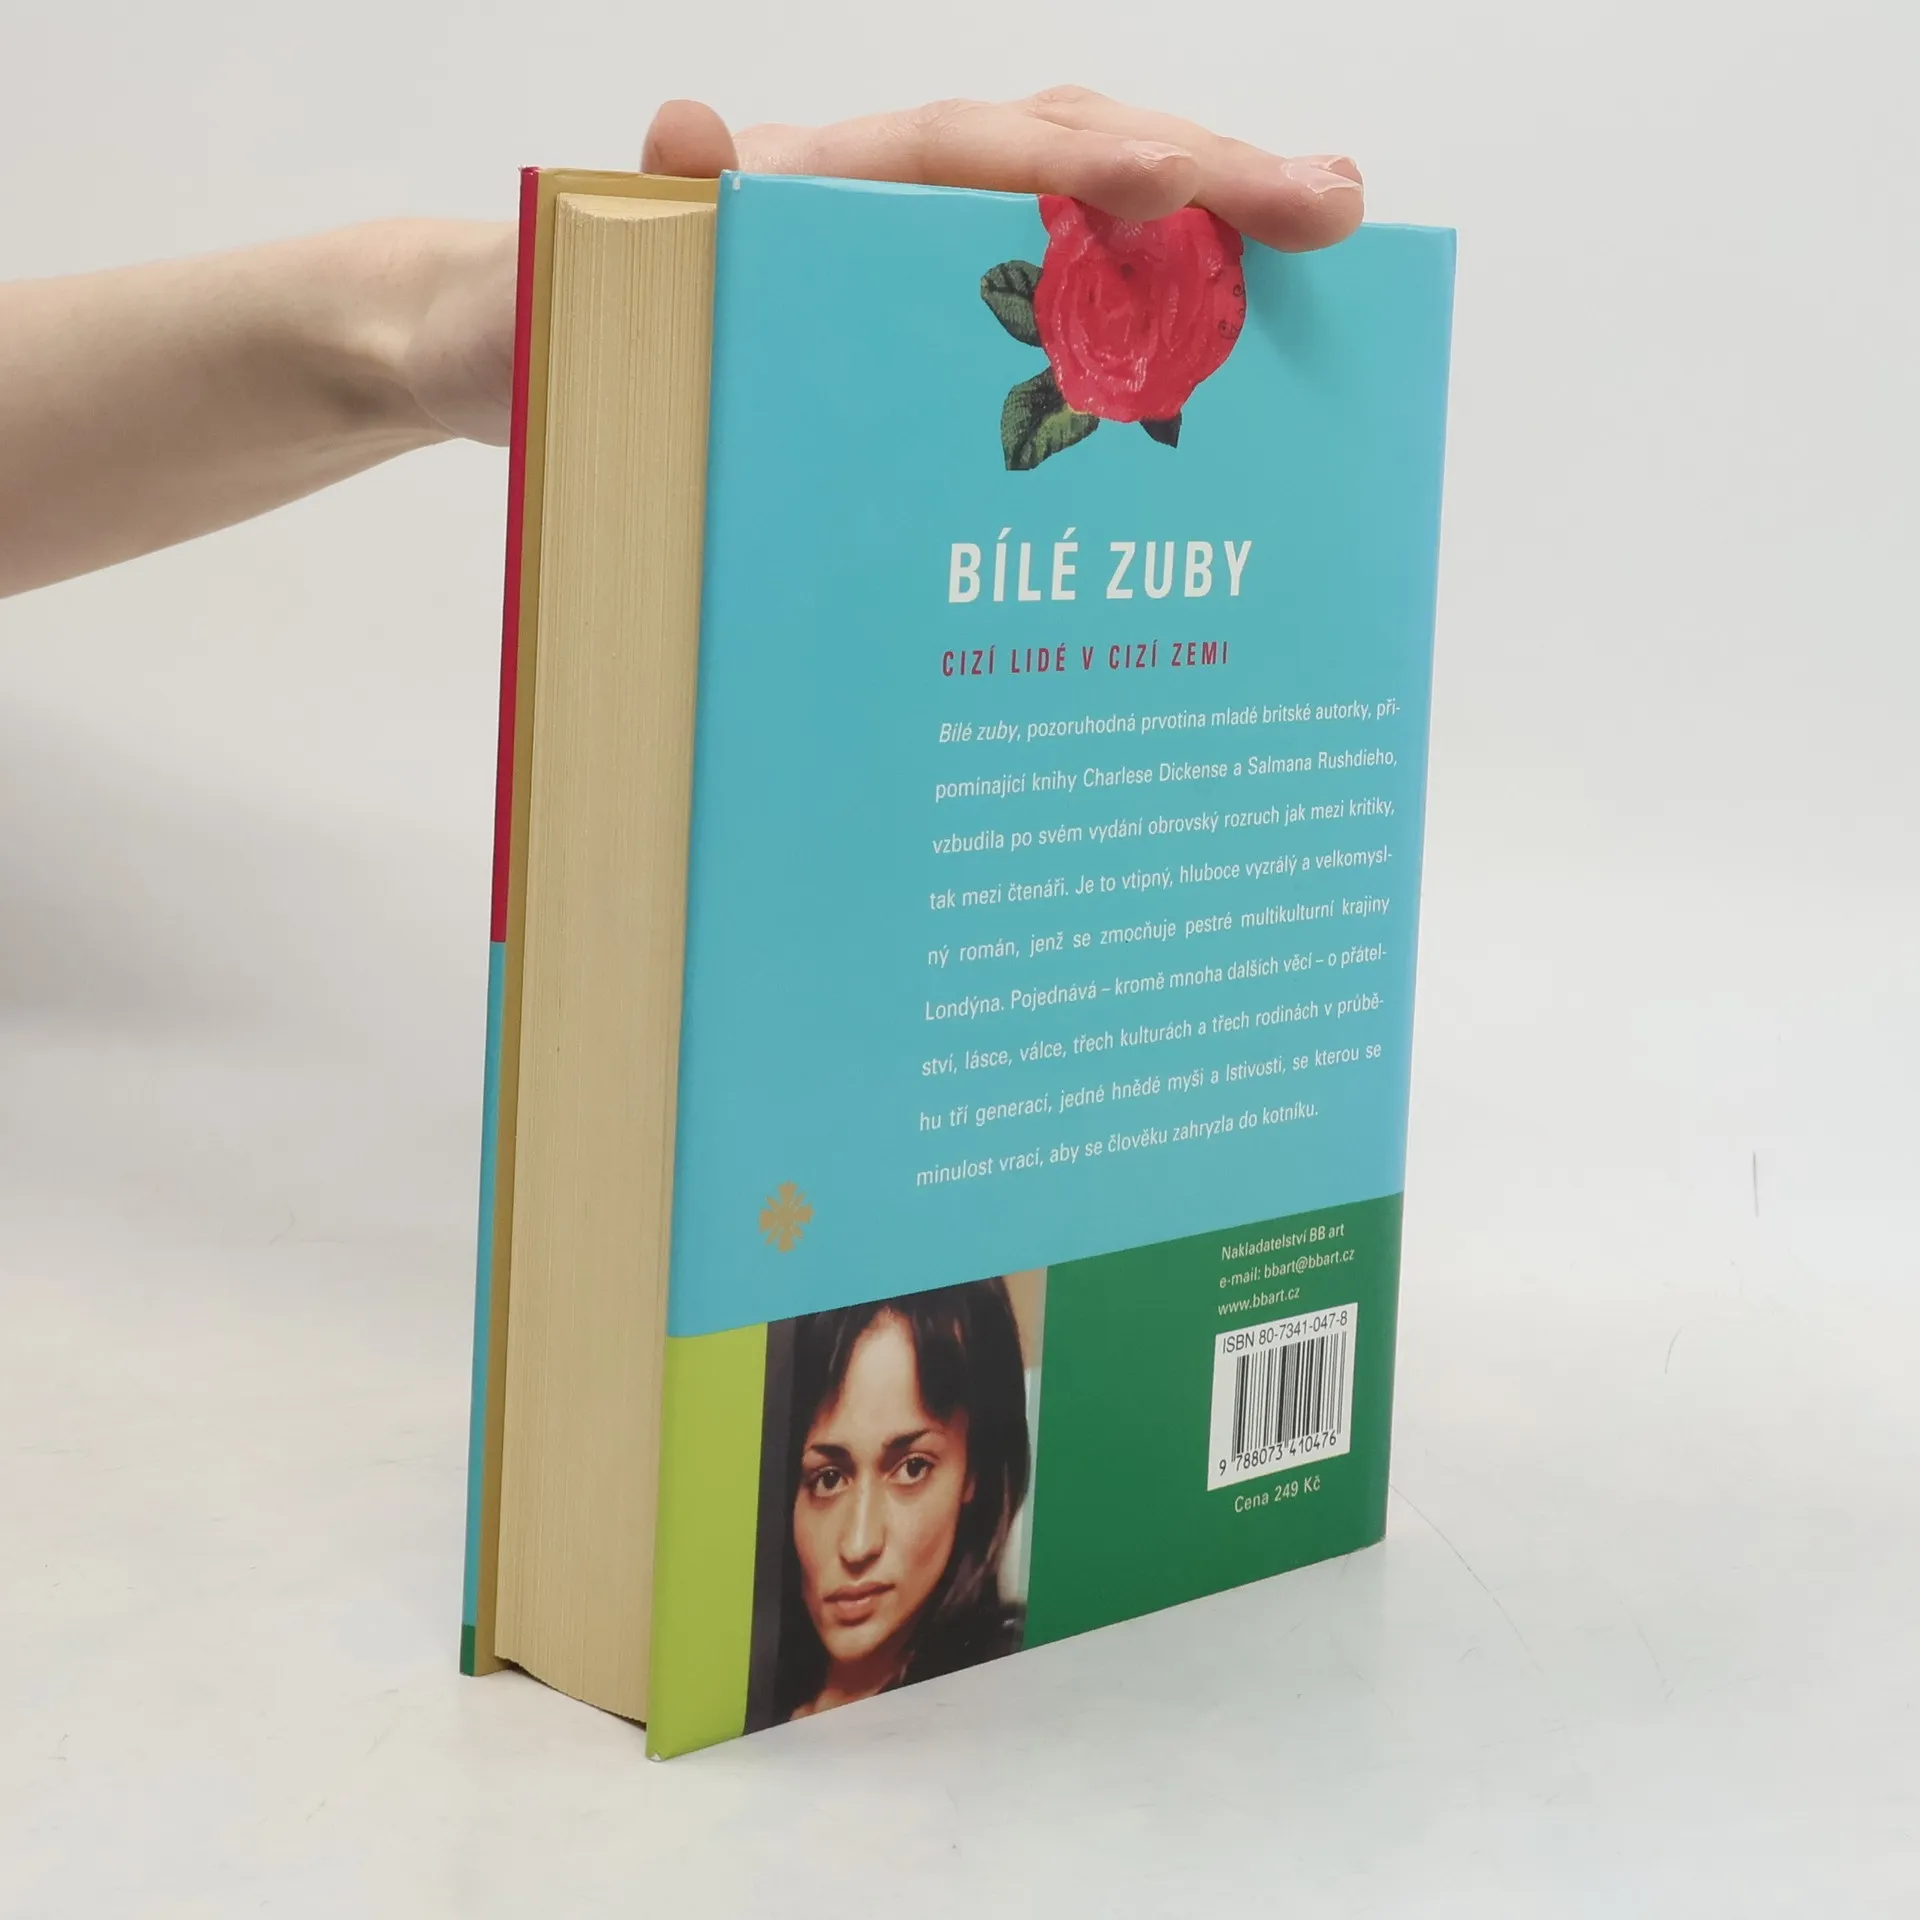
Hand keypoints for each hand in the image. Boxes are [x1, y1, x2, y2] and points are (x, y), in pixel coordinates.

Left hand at [409, 90, 1362, 446]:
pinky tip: (1219, 362)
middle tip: (1338, 209)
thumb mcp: (579, 272)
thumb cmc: (545, 317)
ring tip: (1319, 255)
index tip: (1189, 186)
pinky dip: (1141, 319)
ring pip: (1083, 224)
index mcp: (825, 185)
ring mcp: (910, 267)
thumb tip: (688, 133)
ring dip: (1200, 235)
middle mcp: (887, 208)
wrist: (506, 353)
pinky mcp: (915, 333)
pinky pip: (1049, 311)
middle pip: (1072, 160)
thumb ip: (640, 218)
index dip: (1092, 168)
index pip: (986, 156)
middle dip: (1206, 178)